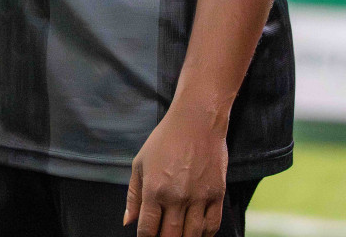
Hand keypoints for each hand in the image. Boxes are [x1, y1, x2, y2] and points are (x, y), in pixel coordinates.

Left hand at [124, 104, 228, 236]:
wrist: (197, 120)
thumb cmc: (165, 139)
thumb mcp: (140, 162)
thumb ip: (133, 195)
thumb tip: (128, 222)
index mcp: (154, 190)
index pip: (148, 230)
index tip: (148, 236)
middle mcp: (176, 197)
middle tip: (163, 235)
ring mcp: (198, 197)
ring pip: (192, 235)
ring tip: (179, 234)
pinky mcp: (217, 194)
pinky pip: (212, 225)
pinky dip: (205, 234)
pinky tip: (198, 232)